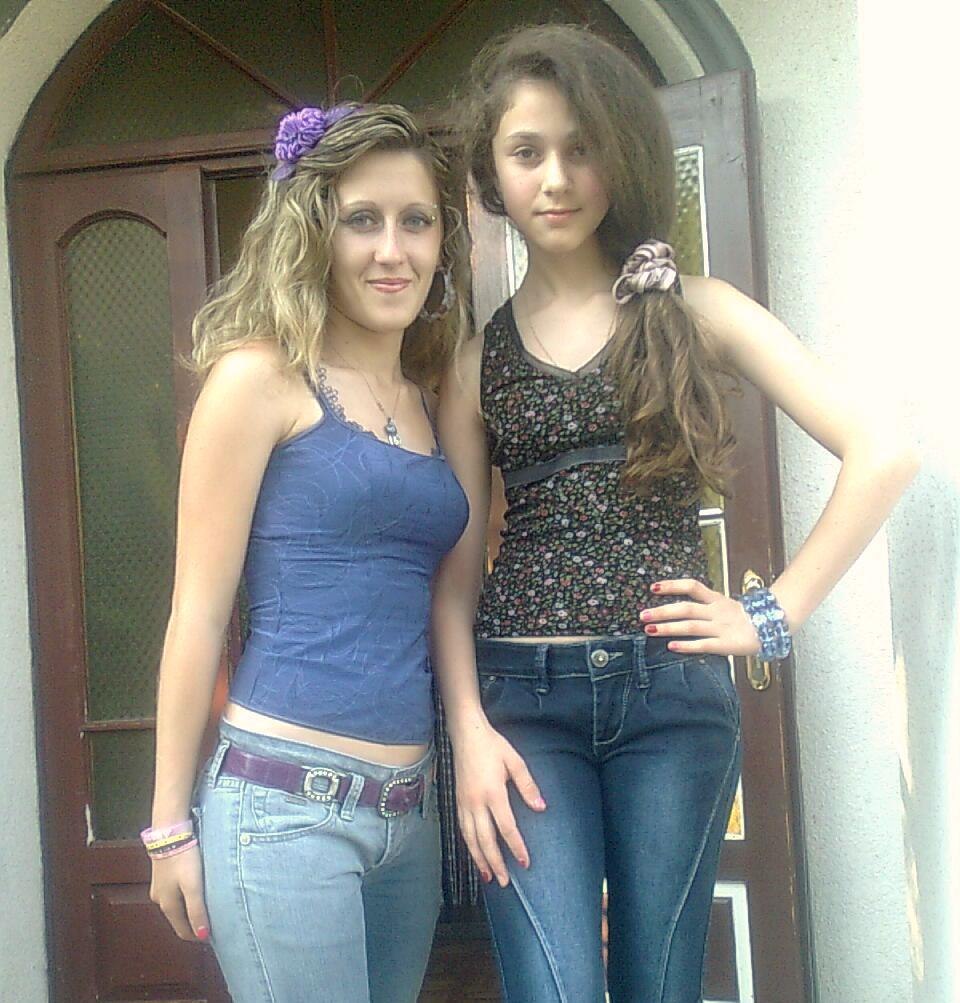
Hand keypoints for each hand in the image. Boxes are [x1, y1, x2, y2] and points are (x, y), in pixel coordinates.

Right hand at [149, 844, 209, 941]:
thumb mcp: (193, 886)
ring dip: (189, 911)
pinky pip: (174, 893)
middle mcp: (160, 899)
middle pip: (178, 919)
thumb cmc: (183, 859)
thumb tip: (202, 936)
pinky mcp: (162, 875)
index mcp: (167, 905)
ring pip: (176, 906)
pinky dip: (185, 898)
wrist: (169, 833)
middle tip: (212, 923)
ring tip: (206, 908)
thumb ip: (197, 910)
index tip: (212, 937)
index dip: (196, 936)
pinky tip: (195, 892)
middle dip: (193, 924)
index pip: (182, 930)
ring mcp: (159, 887)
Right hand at [452, 719, 545, 886]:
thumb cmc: (492, 745)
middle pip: (485, 840)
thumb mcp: (515, 761)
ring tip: (488, 876)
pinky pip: (462, 829)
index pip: (506, 828)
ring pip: (470, 838)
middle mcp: (476, 802)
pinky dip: (468, 845)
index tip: (525, 862)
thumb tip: (540, 808)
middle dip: (496, 862)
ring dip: (479, 859)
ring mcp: (464, 802)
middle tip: (505, 882)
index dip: (516, 847)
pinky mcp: (457, 800)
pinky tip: (474, 853)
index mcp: (493, 793)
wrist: (465, 733)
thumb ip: (527, 786)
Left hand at [640, 578, 759, 655]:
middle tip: (643, 615)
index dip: (672, 585)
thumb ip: (704, 605)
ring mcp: (721, 628)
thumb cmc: (743, 618)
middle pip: (686, 608)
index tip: (653, 588)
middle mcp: (717, 611)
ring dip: (668, 628)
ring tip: (649, 630)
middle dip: (662, 611)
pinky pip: (703, 645)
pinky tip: (671, 646)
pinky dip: (687, 646)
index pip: (692, 586)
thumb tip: (676, 606)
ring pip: (691, 626)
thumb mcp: (724, 605)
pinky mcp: (726, 645)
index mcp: (716, 599)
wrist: (773, 627)